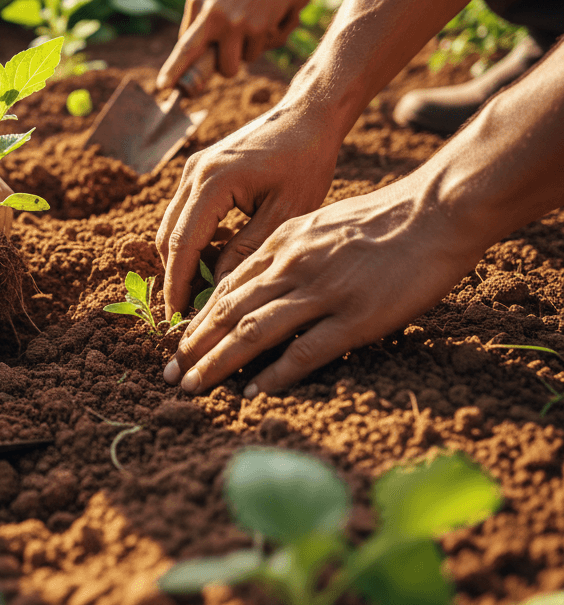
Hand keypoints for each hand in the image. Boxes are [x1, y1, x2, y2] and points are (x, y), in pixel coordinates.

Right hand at [156, 106, 339, 316]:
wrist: (308, 114)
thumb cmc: (306, 160)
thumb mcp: (285, 213)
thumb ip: (248, 250)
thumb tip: (219, 290)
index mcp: (212, 182)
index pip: (182, 245)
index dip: (176, 286)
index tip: (175, 319)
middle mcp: (193, 173)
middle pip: (167, 238)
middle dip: (172, 278)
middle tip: (184, 316)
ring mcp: (192, 170)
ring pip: (171, 227)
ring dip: (179, 261)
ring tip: (195, 297)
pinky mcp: (199, 170)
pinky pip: (183, 214)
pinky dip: (189, 242)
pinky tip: (208, 265)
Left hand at [157, 0, 316, 90]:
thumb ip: (198, 18)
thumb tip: (187, 52)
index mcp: (198, 3)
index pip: (183, 45)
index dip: (173, 69)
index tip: (162, 86)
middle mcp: (214, 15)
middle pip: (208, 64)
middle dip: (215, 71)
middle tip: (224, 67)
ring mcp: (236, 23)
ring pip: (232, 65)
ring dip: (239, 57)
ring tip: (248, 30)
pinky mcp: (258, 27)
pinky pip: (253, 54)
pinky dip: (259, 44)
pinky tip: (264, 20)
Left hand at [163, 177, 485, 395]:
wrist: (435, 212)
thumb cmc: (381, 219)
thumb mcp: (319, 224)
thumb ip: (286, 251)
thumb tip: (257, 279)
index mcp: (282, 243)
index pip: (226, 287)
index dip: (198, 319)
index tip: (177, 343)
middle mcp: (292, 267)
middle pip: (228, 312)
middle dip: (193, 346)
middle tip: (169, 373)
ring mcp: (322, 292)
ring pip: (252, 333)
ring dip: (217, 364)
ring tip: (193, 386)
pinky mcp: (355, 318)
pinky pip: (304, 351)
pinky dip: (274, 375)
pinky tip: (253, 392)